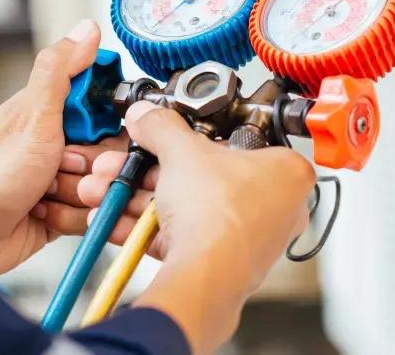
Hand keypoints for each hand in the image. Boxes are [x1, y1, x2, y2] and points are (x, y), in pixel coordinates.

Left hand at [0, 20, 149, 275]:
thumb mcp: (33, 118)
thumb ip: (60, 72)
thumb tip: (85, 31)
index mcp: (52, 113)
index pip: (106, 109)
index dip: (108, 124)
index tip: (93, 134)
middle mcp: (58, 144)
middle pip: (112, 152)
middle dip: (94, 169)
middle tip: (63, 170)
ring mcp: (61, 178)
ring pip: (105, 185)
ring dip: (81, 196)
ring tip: (48, 196)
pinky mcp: (63, 210)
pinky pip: (93, 214)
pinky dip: (74, 218)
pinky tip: (46, 215)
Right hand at [78, 101, 314, 353]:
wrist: (206, 277)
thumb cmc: (221, 217)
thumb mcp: (183, 152)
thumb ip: (161, 128)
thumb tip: (148, 116)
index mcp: (286, 173)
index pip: (239, 142)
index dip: (197, 136)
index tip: (167, 134)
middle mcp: (275, 208)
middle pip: (204, 177)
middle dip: (151, 170)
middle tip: (128, 161)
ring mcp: (247, 238)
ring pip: (186, 208)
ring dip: (139, 197)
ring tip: (107, 188)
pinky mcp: (220, 263)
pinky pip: (180, 237)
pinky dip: (146, 227)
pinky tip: (115, 219)